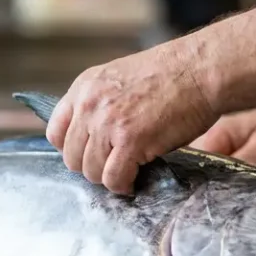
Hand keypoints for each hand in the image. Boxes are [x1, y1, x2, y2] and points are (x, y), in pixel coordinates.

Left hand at [46, 45, 217, 194]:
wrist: (200, 70)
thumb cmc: (171, 74)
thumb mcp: (120, 78)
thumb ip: (99, 103)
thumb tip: (91, 137)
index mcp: (84, 87)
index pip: (55, 132)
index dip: (72, 149)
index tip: (90, 154)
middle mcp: (89, 104)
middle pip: (71, 157)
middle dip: (92, 166)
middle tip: (115, 165)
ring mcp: (107, 123)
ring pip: (91, 172)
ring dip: (110, 177)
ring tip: (128, 171)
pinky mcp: (129, 141)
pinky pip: (114, 178)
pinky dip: (124, 185)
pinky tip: (136, 179)